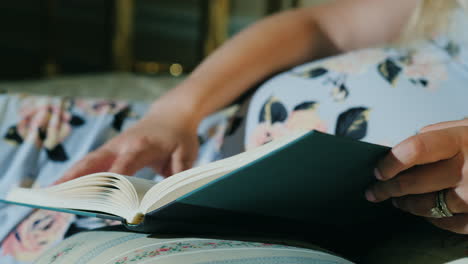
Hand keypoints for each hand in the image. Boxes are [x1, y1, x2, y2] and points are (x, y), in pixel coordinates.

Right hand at [57, 103, 199, 183]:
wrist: (172, 114)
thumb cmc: (180, 136)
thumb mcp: (187, 153)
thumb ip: (179, 173)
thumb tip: (168, 196)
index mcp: (141, 145)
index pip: (124, 165)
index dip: (114, 181)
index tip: (105, 200)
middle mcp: (123, 144)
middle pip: (96, 161)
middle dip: (77, 176)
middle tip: (57, 193)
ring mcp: (114, 146)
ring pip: (89, 161)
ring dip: (71, 175)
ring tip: (52, 193)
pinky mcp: (111, 149)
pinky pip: (93, 162)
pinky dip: (79, 174)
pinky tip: (66, 188)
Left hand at [365, 119, 467, 233]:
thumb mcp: (467, 128)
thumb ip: (436, 135)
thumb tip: (401, 149)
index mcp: (462, 139)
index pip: (416, 149)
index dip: (391, 162)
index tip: (377, 170)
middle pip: (415, 182)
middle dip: (388, 189)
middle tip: (374, 192)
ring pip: (428, 206)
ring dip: (407, 205)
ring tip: (396, 201)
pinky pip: (449, 223)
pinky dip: (433, 218)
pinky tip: (425, 212)